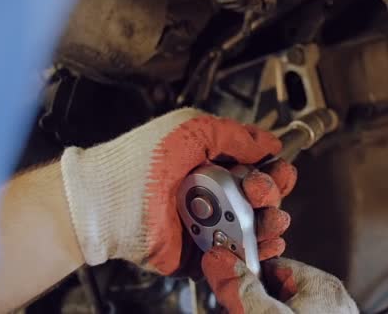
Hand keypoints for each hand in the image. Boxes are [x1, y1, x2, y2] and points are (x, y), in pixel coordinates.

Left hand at [60, 108, 296, 273]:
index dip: (274, 171)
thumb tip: (269, 143)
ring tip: (267, 222)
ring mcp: (209, 225)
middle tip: (259, 192)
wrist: (108, 199)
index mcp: (214, 165)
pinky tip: (262, 246)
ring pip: (255, 230)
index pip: (257, 169)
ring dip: (269, 225)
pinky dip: (255, 254)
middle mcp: (214, 195)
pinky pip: (236, 257)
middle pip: (261, 200)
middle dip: (270, 195)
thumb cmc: (142, 160)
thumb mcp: (192, 129)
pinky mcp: (201, 253)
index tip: (278, 170)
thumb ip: (235, 135)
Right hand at [202, 247, 358, 313]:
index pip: (270, 264)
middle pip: (274, 288)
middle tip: (236, 310)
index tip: (225, 283)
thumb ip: (243, 290)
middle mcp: (331, 301)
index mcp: (322, 285)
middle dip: (252, 299)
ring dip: (260, 309)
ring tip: (243, 313)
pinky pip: (294, 312)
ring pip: (282, 305)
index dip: (244, 274)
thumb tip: (219, 260)